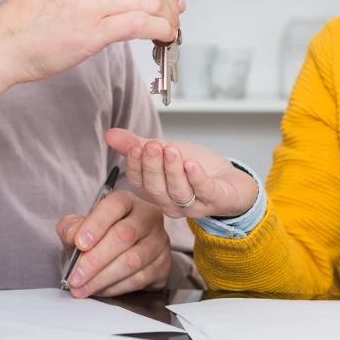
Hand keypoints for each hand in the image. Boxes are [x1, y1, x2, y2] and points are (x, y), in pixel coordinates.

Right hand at [0, 0, 183, 124]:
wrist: (0, 45)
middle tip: (175, 19)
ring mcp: (91, 1)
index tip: (172, 0)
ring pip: (151, 1)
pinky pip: (142, 24)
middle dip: (170, 2)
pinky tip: (163, 38)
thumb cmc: (29, 23)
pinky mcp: (93, 29)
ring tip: (168, 33)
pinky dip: (161, 31)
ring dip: (168, 19)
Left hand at [55, 191, 171, 297]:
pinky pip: (139, 279)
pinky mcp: (163, 264)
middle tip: (76, 276)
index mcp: (126, 201)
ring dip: (103, 278)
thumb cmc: (104, 236)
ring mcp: (158, 241)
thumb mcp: (83, 226)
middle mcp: (147, 217)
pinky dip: (115, 288)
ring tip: (83, 288)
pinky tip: (100, 290)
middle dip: (95, 259)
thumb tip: (72, 235)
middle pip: (124, 235)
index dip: (96, 224)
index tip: (79, 243)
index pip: (114, 206)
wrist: (130, 253)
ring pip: (132, 261)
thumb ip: (72, 227)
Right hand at [105, 128, 259, 219]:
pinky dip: (196, 178)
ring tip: (171, 149)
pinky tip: (191, 164)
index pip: (138, 181)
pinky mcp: (215, 200)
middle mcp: (170, 202)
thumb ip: (137, 144)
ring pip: (177, 191)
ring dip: (173, 170)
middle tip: (152, 146)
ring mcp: (192, 204)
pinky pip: (203, 191)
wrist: (229, 181)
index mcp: (155, 190)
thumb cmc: (194, 168)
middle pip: (156, 188)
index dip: (135, 165)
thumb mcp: (164, 151)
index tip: (135, 146)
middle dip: (152, 166)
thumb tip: (109, 134)